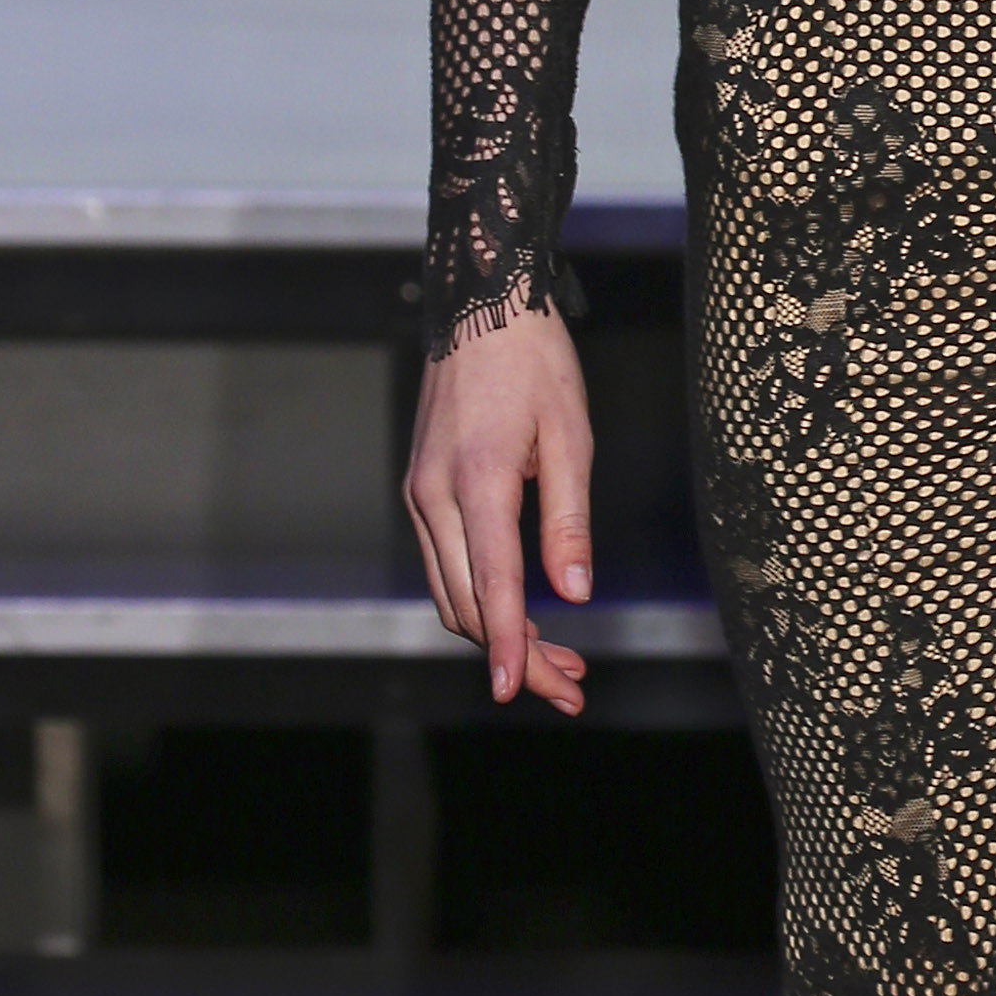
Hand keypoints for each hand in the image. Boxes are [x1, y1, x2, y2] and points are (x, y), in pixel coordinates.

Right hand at [403, 304, 593, 714]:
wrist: (480, 305)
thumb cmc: (534, 363)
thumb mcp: (571, 436)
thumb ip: (569, 519)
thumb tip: (575, 592)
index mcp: (476, 479)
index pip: (491, 583)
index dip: (510, 645)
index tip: (521, 691)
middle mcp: (434, 495)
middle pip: (468, 604)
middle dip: (518, 655)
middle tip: (572, 689)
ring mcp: (420, 495)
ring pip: (451, 593)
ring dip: (499, 635)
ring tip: (562, 663)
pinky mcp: (422, 492)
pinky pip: (446, 566)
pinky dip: (481, 600)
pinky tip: (524, 617)